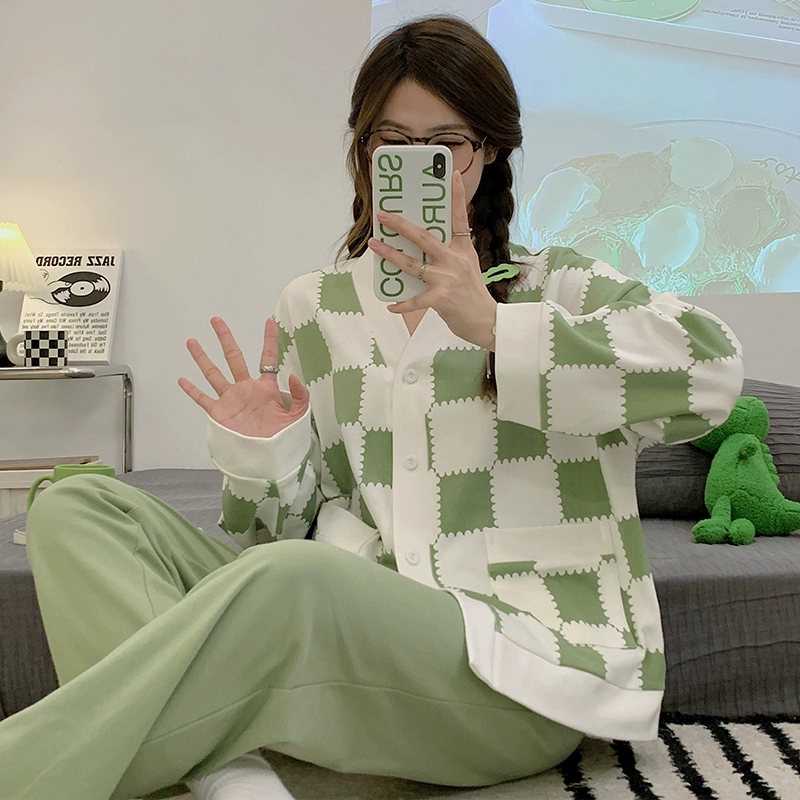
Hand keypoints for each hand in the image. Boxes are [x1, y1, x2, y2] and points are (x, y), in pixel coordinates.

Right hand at [178, 317, 308, 437]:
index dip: (269, 340)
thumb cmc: (283, 439)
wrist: (266, 460)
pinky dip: (192, 390)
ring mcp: (230, 400)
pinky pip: (203, 399)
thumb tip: (292, 376)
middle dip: (225, 339)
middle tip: (216, 320)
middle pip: (234, 358)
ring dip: (202, 358)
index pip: (268, 359)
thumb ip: (299, 396)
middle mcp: (245, 389)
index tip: (269, 321)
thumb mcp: (297, 417)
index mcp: (265, 388)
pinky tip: (182, 379)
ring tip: (192, 341)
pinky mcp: (219, 414)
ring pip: (214, 374)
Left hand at [367, 170, 496, 349]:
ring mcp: (447, 279)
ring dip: (390, 255)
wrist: (486, 321)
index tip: (451, 173)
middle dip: (401, 225)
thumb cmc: (472, 293)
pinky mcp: (441, 299)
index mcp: (462, 249)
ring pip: (412, 264)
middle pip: (424, 238)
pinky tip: (390, 304)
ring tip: (375, 245)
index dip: (457, 195)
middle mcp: (455, 261)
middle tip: (383, 214)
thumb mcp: (467, 265)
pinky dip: (402, 303)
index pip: (459, 217)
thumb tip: (421, 244)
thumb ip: (448, 253)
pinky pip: (415, 300)